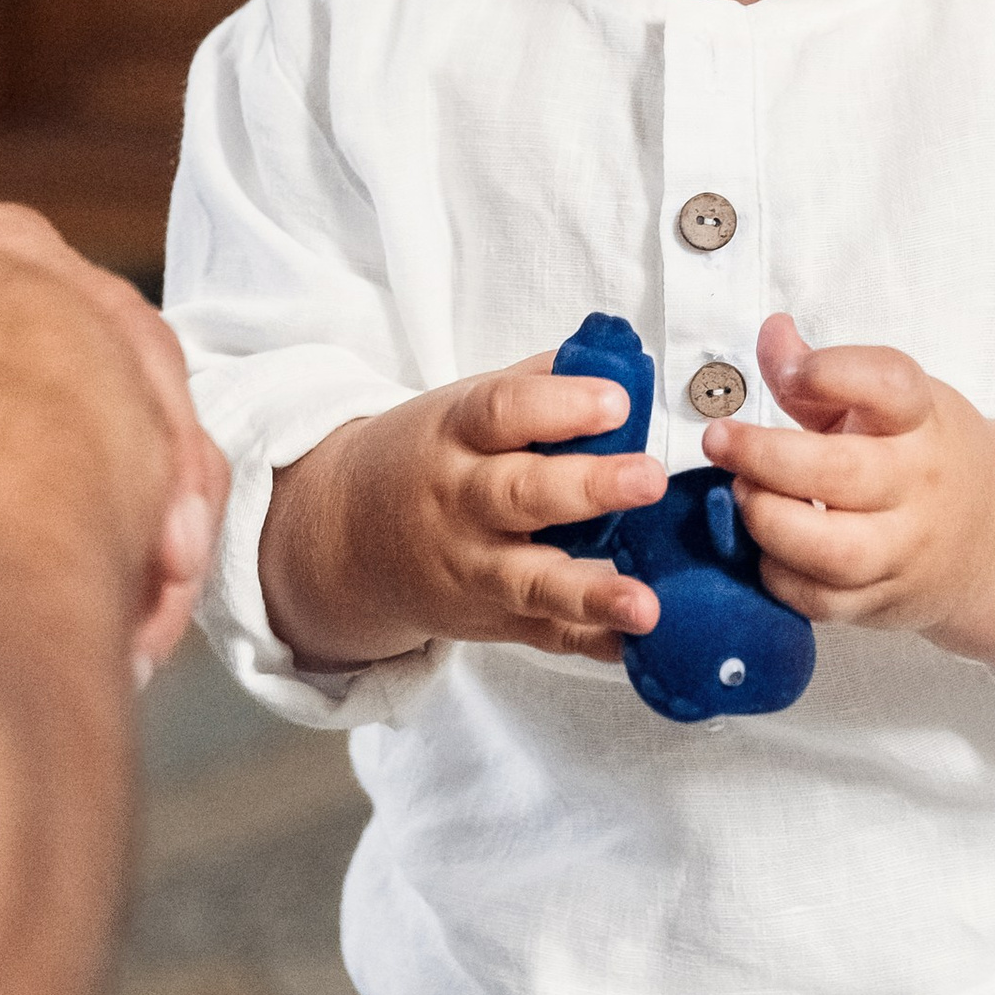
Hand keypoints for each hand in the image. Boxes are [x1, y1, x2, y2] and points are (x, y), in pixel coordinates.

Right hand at [258, 362, 668, 670]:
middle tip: (649, 478)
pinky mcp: (490, 620)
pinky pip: (542, 636)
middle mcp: (460, 505)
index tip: (617, 401)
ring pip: (529, 582)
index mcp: (455, 437)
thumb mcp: (464, 407)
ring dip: (589, 593)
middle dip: (587, 487)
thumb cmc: (428, 458)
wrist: (344, 537)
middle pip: (521, 495)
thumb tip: (617, 351)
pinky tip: (632, 643)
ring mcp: (473, 570)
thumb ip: (540, 383)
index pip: (503, 412)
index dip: (559, 405)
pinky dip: (587, 643)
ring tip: (645, 604)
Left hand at [705, 312, 994, 687]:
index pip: (888, 385)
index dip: (830, 371)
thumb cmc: (925, 456)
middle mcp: (920, 484)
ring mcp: (905, 550)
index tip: (788, 371)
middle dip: (764, 456)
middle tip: (718, 440)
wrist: (994, 538)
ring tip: (741, 493)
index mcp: (923, 420)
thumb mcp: (891, 404)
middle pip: (841, 472)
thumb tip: (772, 333)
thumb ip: (822, 376)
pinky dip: (778, 575)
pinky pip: (819, 600)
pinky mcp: (882, 602)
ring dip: (768, 520)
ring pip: (831, 550)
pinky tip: (763, 544)